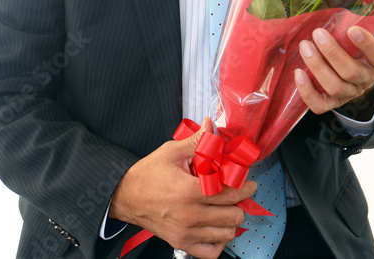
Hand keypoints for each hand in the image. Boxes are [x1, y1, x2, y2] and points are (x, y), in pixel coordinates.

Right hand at [109, 118, 256, 258]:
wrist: (126, 197)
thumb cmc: (147, 175)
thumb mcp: (171, 152)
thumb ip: (196, 141)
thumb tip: (210, 126)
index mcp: (189, 191)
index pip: (230, 193)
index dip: (245, 187)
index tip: (248, 182)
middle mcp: (190, 215)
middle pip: (233, 215)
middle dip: (241, 202)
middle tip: (238, 193)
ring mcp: (186, 232)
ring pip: (226, 234)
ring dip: (232, 220)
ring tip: (228, 208)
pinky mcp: (181, 242)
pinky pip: (210, 252)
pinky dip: (218, 242)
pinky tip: (216, 227)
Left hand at [294, 10, 373, 114]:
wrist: (362, 70)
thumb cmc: (366, 42)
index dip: (367, 44)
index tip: (352, 29)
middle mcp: (367, 78)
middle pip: (351, 72)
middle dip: (332, 53)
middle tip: (317, 33)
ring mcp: (350, 92)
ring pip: (334, 87)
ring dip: (317, 67)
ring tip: (304, 47)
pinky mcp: (333, 102)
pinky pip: (320, 105)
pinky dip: (307, 93)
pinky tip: (298, 74)